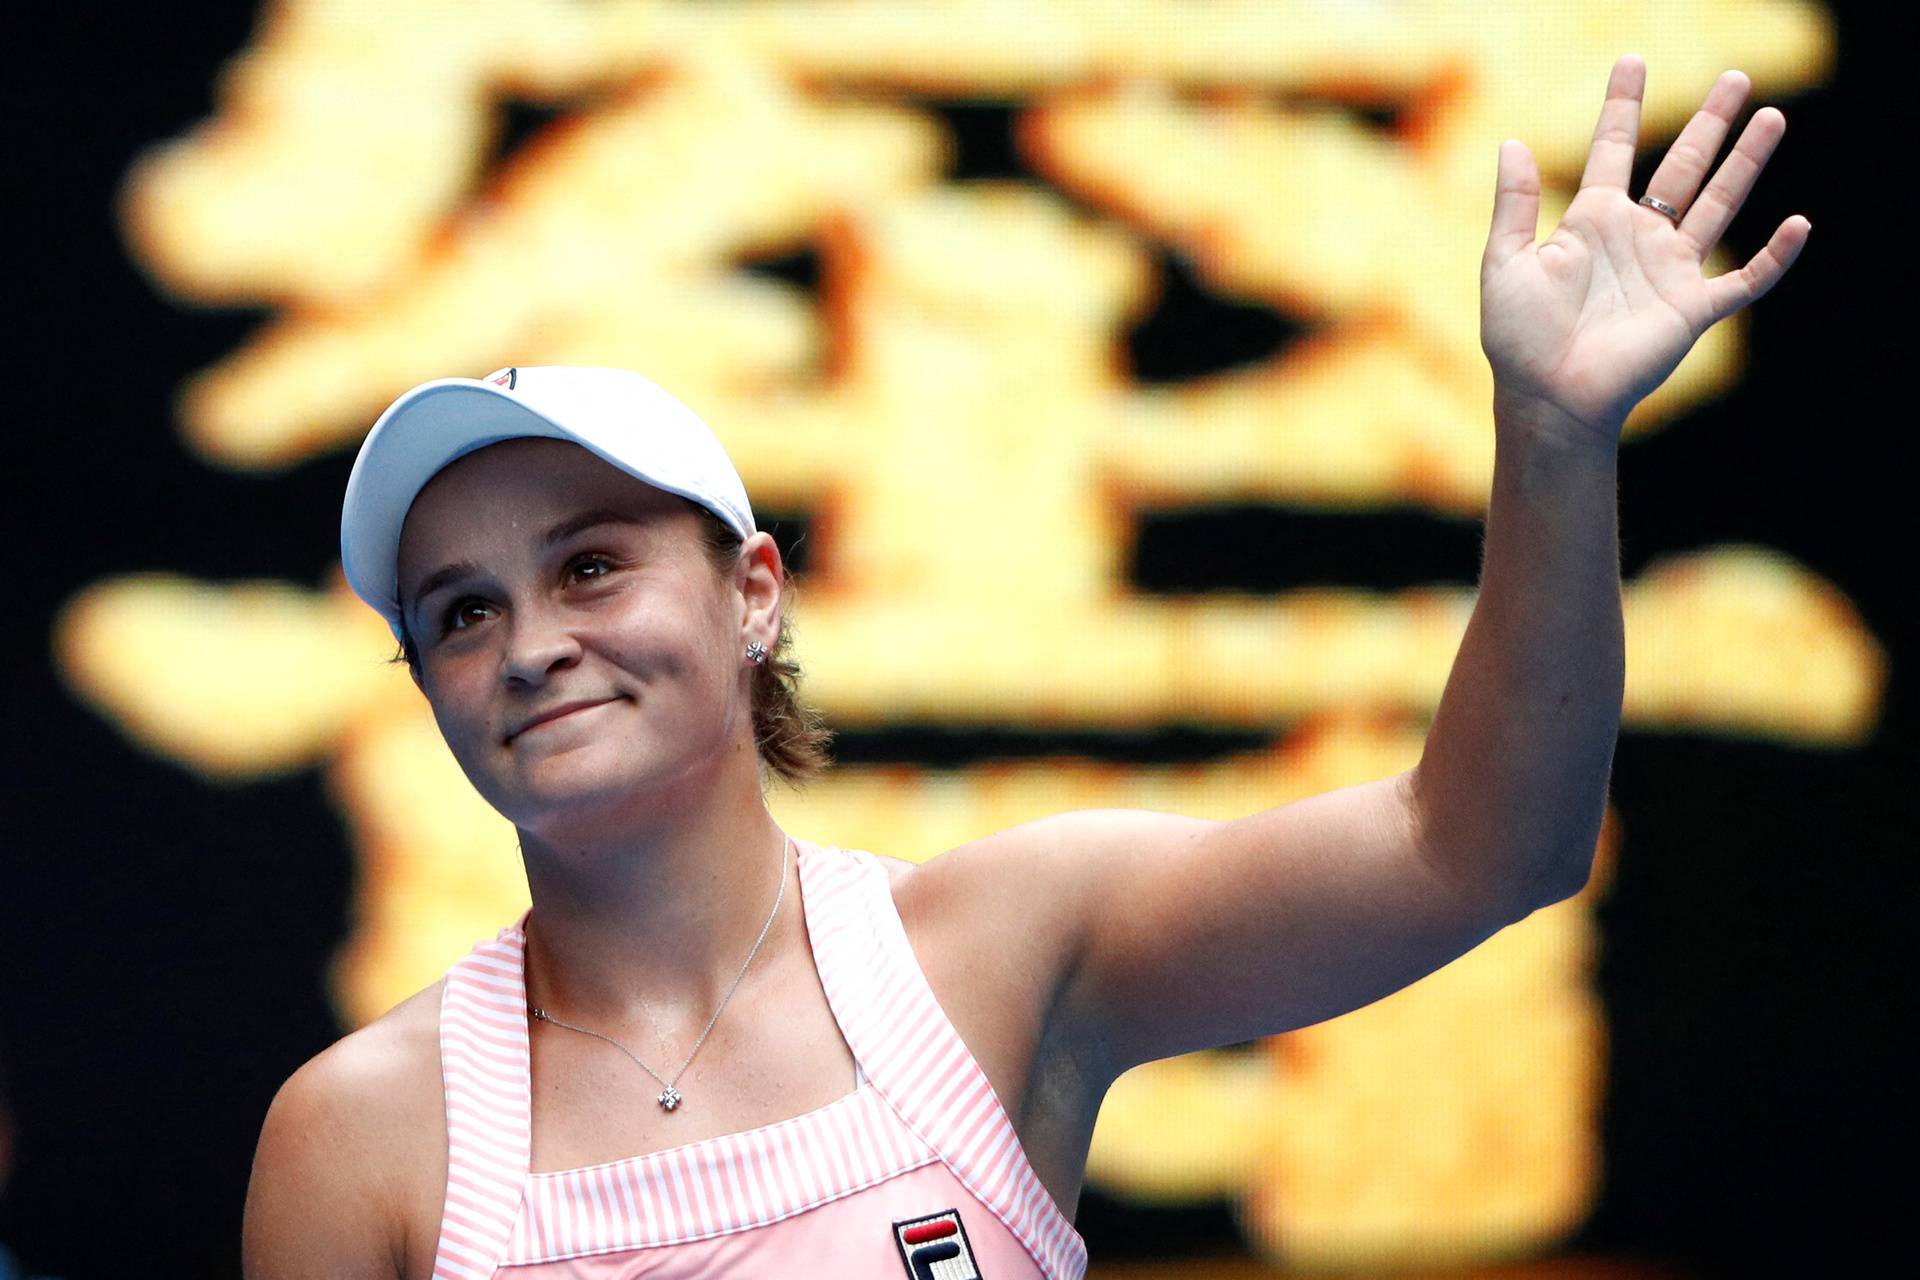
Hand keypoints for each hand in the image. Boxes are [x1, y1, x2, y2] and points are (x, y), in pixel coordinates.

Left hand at [1479, 55, 1810, 450]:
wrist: (1549, 398)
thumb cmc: (1519, 339)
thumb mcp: (1505, 264)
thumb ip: (1513, 205)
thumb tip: (1511, 142)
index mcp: (1591, 222)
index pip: (1612, 150)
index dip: (1622, 107)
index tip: (1633, 62)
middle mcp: (1637, 238)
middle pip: (1682, 166)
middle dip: (1708, 123)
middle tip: (1735, 77)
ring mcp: (1669, 271)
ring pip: (1718, 204)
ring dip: (1745, 164)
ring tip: (1768, 118)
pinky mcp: (1692, 309)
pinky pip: (1745, 279)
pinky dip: (1773, 256)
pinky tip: (1798, 224)